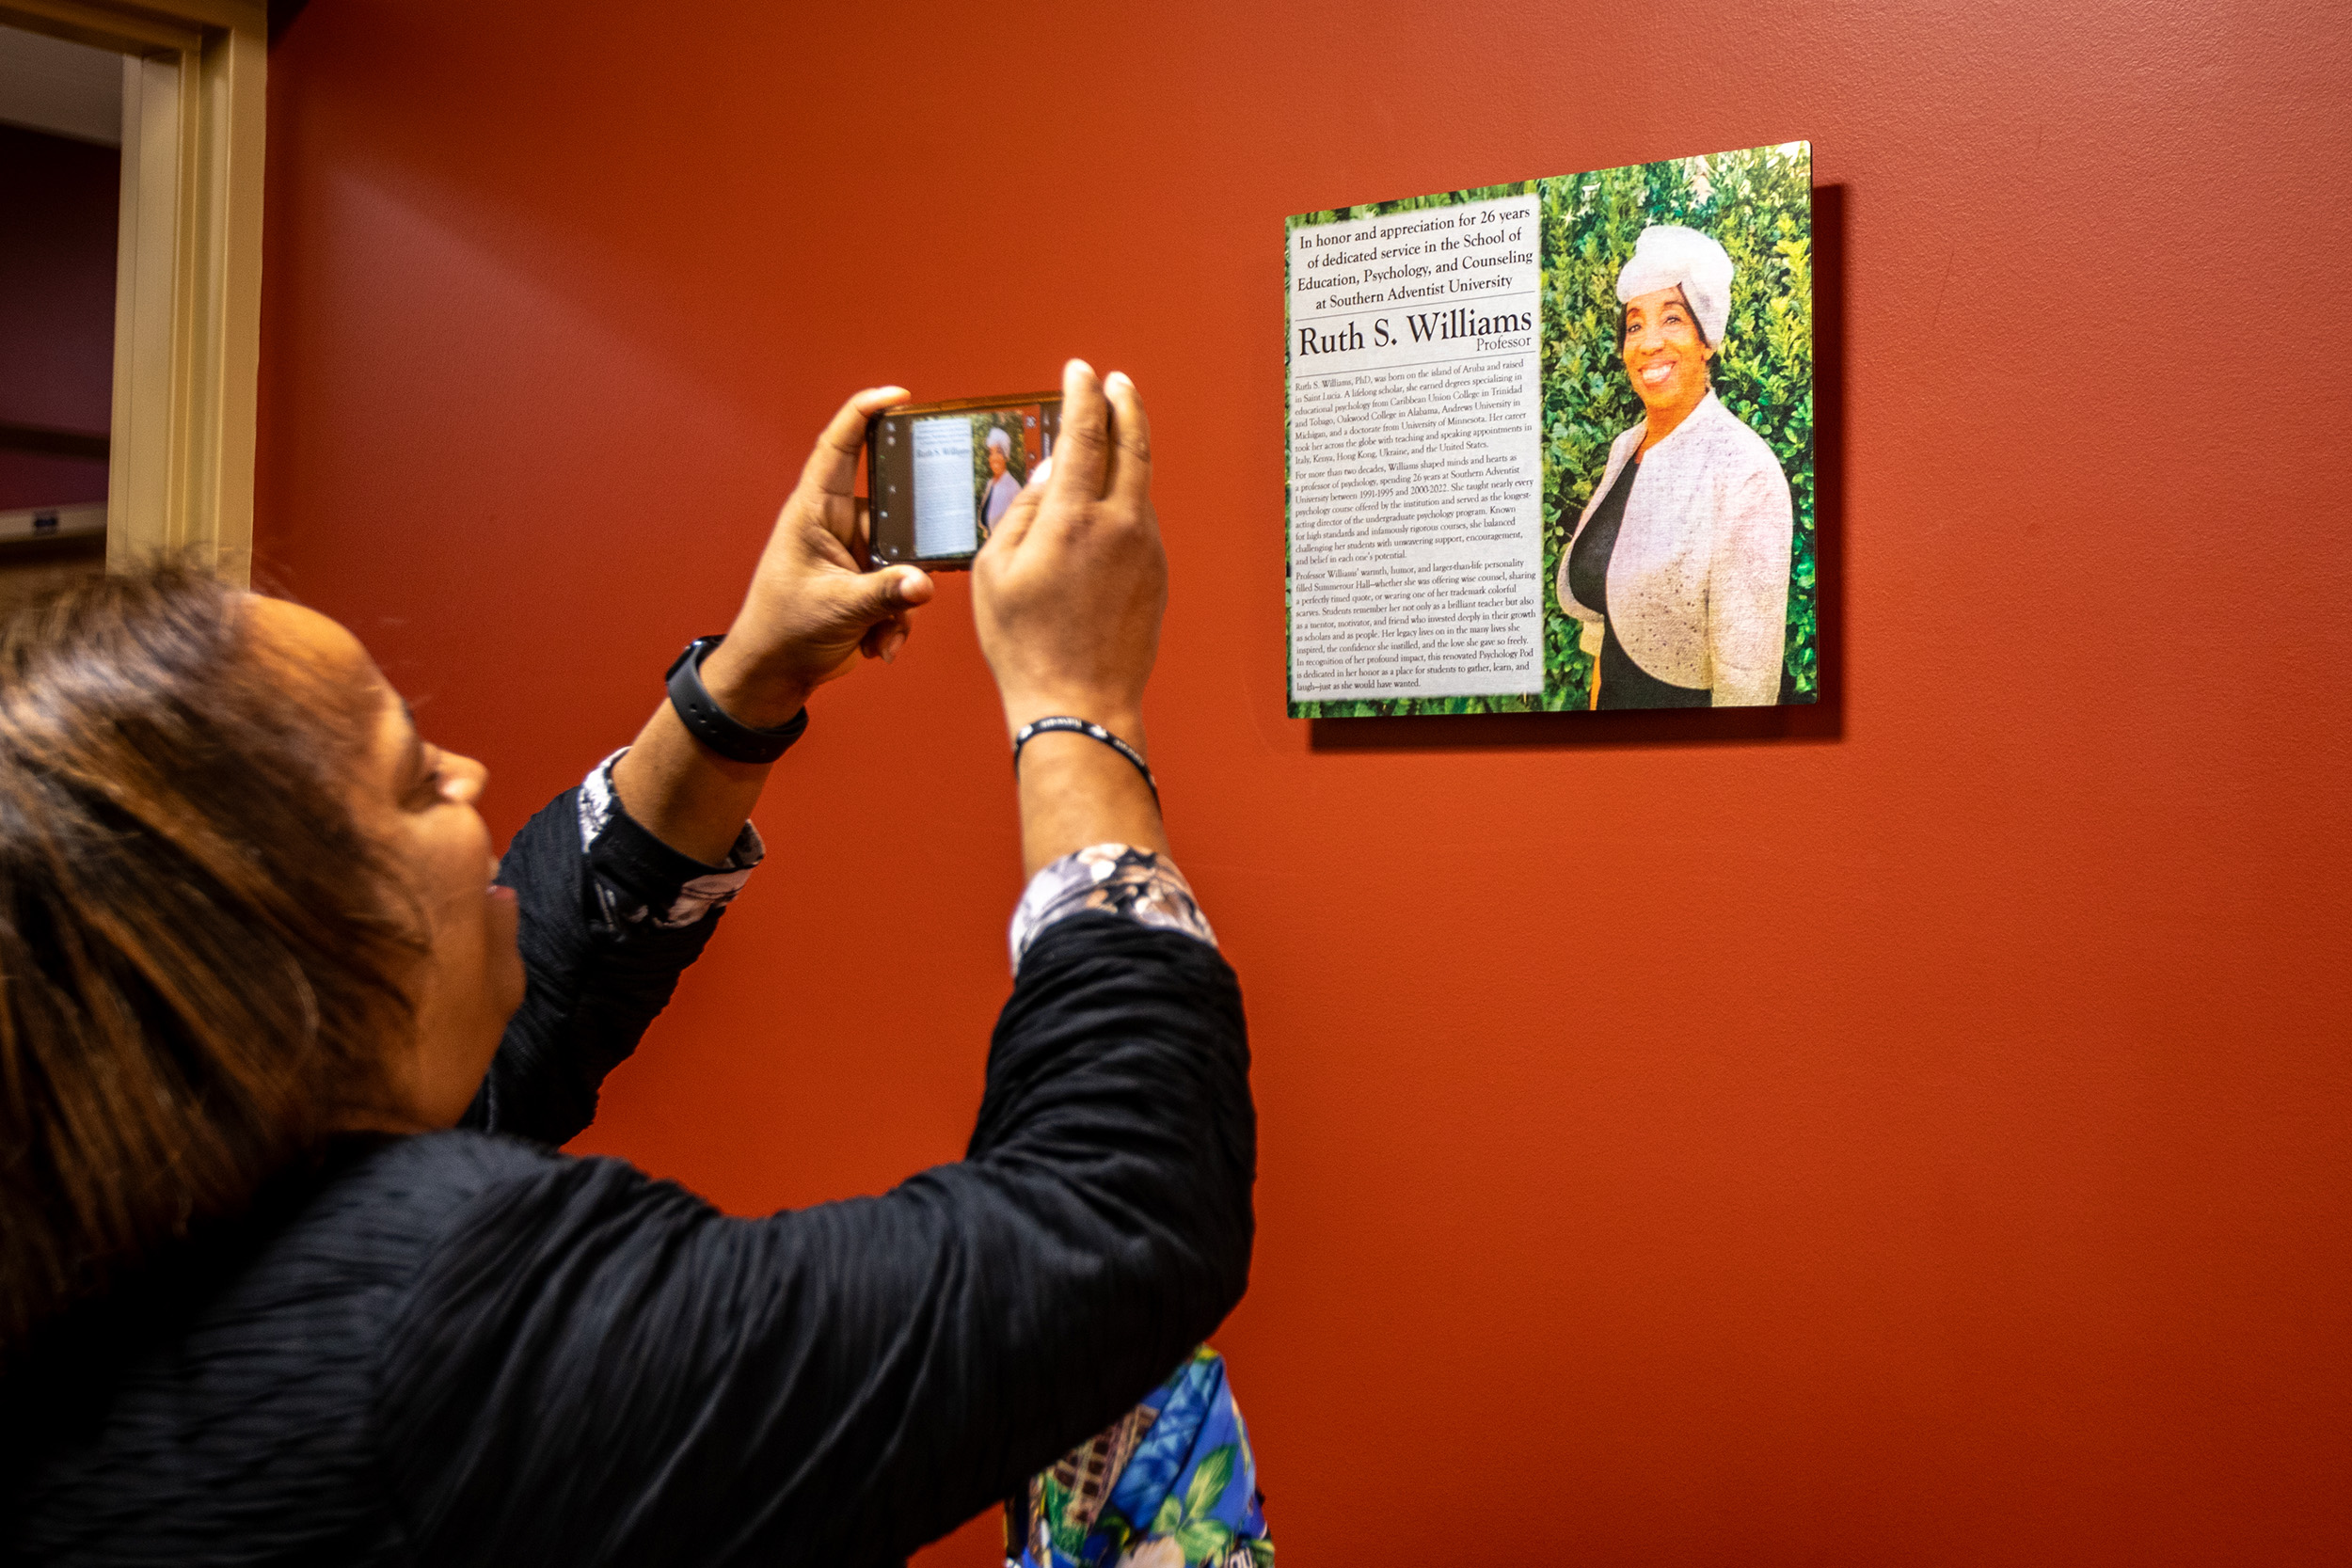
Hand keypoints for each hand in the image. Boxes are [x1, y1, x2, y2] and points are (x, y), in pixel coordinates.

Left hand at [699, 385, 936, 726]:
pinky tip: (880, 644)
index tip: (900, 396)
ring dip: (899, 598)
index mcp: (814, 512)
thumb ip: (884, 594)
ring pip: (904, 559)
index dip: (865, 413)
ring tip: (881, 628)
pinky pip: (901, 589)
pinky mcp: (867, 583)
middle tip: (921, 558)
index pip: (839, 446)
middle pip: (892, 507)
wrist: (774, 674)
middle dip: (910, 541)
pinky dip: (896, 620)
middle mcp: (837, 526)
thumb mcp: (837, 608)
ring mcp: (855, 556)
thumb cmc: (782, 630)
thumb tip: (924, 583)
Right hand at [973, 360, 1165, 746]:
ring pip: (1141, 482)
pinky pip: (1142, 519)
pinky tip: (1110, 503)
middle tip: (1116, 382)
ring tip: (1110, 437)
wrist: (1080, 704)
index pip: (1085, 432)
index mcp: (1073, 518)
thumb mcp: (996, 570)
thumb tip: (1051, 473)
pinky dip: (1128, 497)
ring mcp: (1146, 549)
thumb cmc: (1026, 645)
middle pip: (1133, 443)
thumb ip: (1022, 510)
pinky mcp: (1157, 573)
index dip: (1083, 393)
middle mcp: (1119, 525)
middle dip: (1125, 403)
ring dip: (1128, 451)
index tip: (1080, 371)